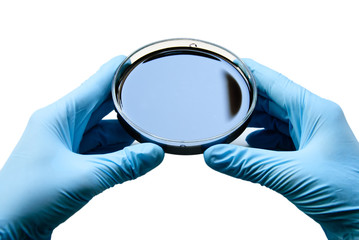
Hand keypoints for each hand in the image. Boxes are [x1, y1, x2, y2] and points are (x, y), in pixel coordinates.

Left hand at [0, 56, 163, 238]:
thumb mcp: (84, 178)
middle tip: (153, 101)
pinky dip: (118, 152)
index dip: (118, 71)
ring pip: (103, 131)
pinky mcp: (71, 163)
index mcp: (58, 117)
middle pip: (102, 106)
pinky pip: (100, 150)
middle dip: (127, 105)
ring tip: (148, 133)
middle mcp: (62, 126)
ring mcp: (66, 145)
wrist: (8, 230)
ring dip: (124, 134)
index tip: (138, 60)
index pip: (95, 84)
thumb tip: (155, 154)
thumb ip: (125, 165)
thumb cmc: (27, 199)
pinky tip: (133, 154)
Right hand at [204, 59, 358, 238]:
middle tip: (220, 102)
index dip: (249, 72)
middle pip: (271, 101)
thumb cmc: (351, 194)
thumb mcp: (291, 175)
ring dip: (252, 125)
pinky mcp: (307, 158)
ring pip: (274, 122)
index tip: (228, 65)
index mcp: (316, 111)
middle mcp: (314, 121)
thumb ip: (247, 164)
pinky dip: (260, 144)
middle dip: (245, 102)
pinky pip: (277, 142)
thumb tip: (214, 155)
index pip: (275, 82)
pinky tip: (248, 148)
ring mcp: (311, 139)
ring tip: (230, 126)